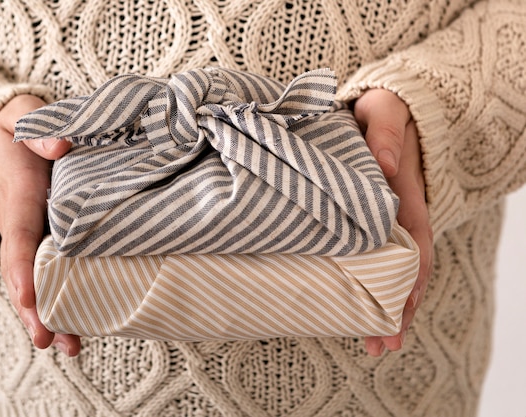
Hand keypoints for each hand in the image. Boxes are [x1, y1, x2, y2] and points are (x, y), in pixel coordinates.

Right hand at [0, 95, 79, 355]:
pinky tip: (78, 325)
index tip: (31, 297)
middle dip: (35, 309)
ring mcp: (30, 238)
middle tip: (50, 340)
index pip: (18, 240)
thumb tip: (61, 145)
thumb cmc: (18, 129)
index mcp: (17, 200)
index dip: (24, 270)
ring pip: (37, 283)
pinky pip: (49, 274)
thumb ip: (36, 128)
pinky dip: (60, 300)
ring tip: (69, 348)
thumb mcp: (23, 116)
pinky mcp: (44, 240)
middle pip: (23, 275)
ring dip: (50, 314)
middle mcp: (19, 227)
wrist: (2, 138)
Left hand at [353, 89, 433, 356]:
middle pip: (405, 269)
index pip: (415, 244)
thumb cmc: (381, 112)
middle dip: (397, 308)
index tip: (400, 310)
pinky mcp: (366, 224)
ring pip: (388, 271)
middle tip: (381, 346)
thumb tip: (386, 164)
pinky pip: (371, 260)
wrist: (377, 110)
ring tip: (372, 346)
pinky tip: (354, 311)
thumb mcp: (384, 111)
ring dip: (383, 307)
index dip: (411, 279)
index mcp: (407, 195)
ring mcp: (384, 223)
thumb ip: (385, 132)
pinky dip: (368, 287)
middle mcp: (399, 216)